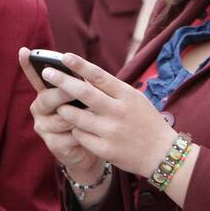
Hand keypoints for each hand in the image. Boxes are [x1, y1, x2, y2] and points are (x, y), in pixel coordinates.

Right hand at [17, 48, 104, 180]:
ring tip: (95, 114)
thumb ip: (79, 86)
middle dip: (64, 93)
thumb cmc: (88, 115)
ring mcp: (43, 127)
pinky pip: (68, 136)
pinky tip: (91, 133)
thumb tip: (80, 74)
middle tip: (78, 90)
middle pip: (47, 98)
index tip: (24, 51)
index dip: (27, 65)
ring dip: (79, 116)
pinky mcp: (52, 145)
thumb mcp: (85, 98)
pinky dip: (83, 133)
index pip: (34, 77)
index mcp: (45, 92)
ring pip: (60, 118)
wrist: (94, 146)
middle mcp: (39, 108)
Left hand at [36, 52, 175, 177]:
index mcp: (126, 95)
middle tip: (47, 73)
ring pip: (76, 116)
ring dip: (64, 110)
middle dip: (62, 81)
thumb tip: (86, 75)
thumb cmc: (148, 122)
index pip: (99, 75)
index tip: (64, 56)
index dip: (80, 65)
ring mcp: (110, 131)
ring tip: (61, 107)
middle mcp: (118, 111)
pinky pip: (80, 136)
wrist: (162, 154)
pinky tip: (78, 129)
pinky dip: (75, 130)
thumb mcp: (135, 99)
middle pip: (83, 92)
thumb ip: (113, 89)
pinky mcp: (105, 149)